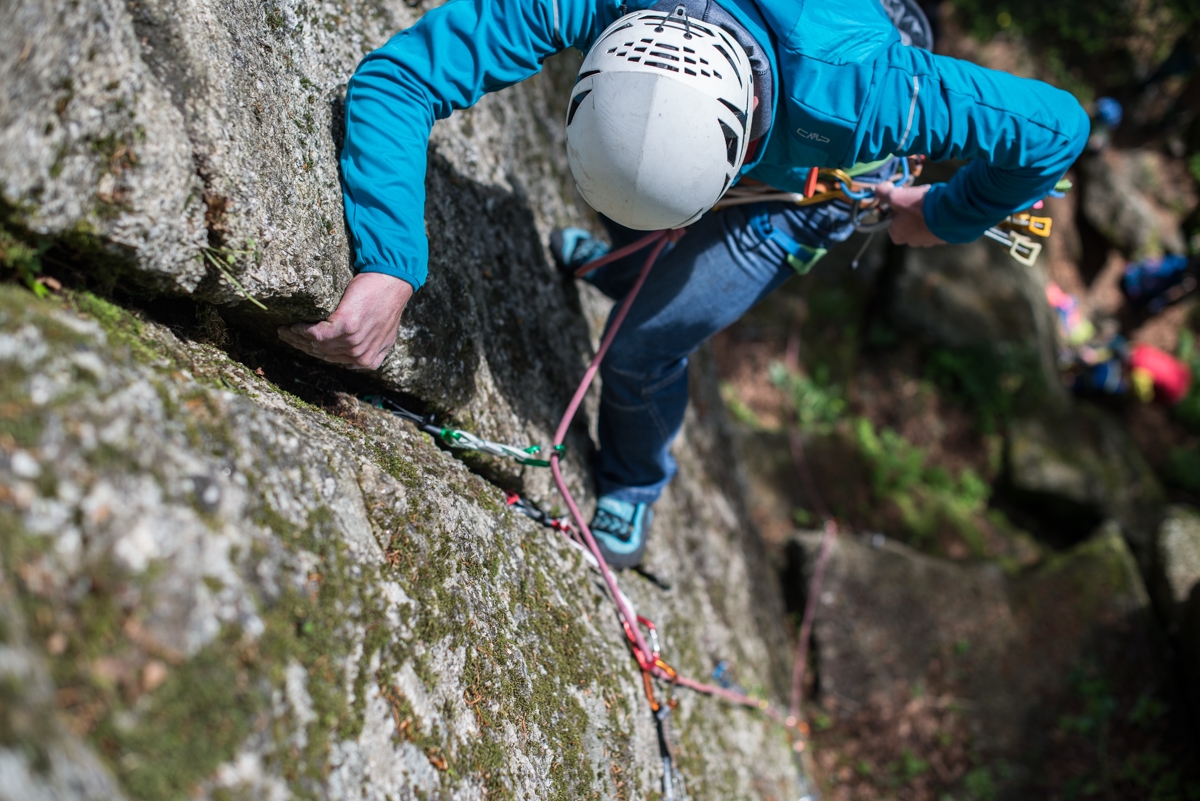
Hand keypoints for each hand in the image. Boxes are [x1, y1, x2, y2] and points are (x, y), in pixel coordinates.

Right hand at [277, 272, 413, 369]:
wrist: (394, 282)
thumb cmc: (387, 300)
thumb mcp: (385, 332)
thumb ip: (372, 346)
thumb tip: (354, 355)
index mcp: (369, 361)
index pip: (335, 360)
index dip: (315, 352)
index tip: (301, 344)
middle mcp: (360, 356)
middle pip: (322, 354)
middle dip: (301, 346)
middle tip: (285, 336)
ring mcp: (353, 343)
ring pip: (317, 345)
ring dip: (296, 338)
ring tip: (284, 330)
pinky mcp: (346, 327)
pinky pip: (316, 334)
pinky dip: (302, 330)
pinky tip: (293, 325)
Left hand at [873, 182, 945, 246]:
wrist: (949, 214)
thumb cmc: (919, 208)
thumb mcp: (896, 196)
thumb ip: (883, 192)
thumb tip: (879, 189)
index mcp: (897, 235)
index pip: (890, 218)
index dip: (894, 205)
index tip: (901, 197)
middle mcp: (911, 241)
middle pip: (905, 220)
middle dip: (909, 207)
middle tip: (916, 198)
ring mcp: (927, 240)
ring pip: (920, 221)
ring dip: (923, 211)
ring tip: (928, 202)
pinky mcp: (941, 237)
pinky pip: (934, 223)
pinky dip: (935, 215)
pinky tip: (938, 208)